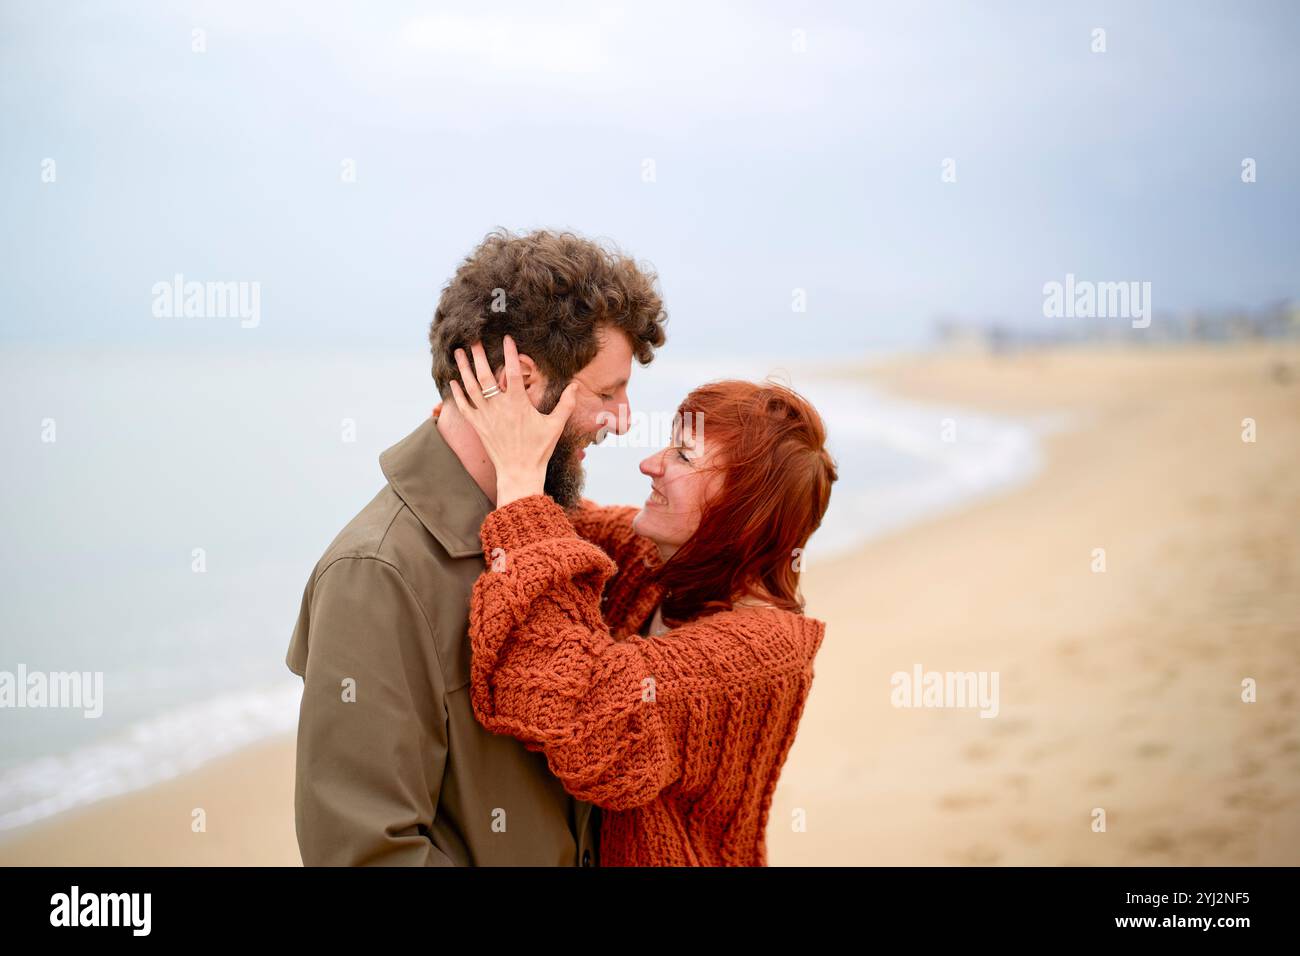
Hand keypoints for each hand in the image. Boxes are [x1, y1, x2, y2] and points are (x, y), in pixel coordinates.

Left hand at [449, 336, 577, 507]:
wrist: (519, 472)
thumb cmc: (539, 449)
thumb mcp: (555, 425)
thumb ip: (566, 404)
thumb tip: (575, 386)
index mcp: (518, 404)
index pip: (511, 372)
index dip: (509, 354)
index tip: (507, 339)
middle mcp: (498, 407)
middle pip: (485, 375)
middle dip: (478, 355)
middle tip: (474, 339)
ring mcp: (486, 416)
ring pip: (471, 387)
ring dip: (464, 369)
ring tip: (458, 352)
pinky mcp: (477, 426)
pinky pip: (464, 407)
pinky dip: (457, 394)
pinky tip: (453, 382)